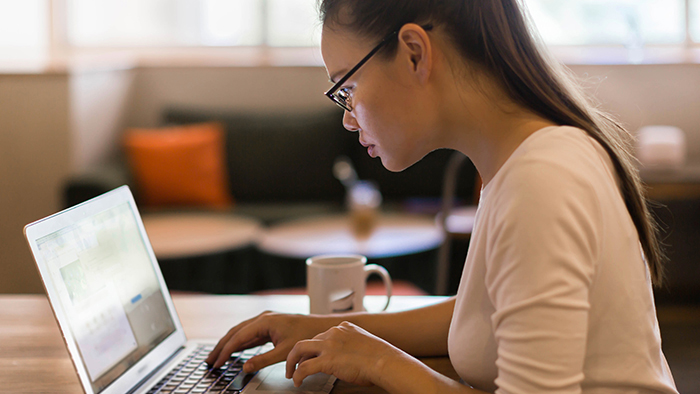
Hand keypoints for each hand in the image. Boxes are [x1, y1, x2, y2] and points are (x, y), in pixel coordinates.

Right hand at [205, 311, 329, 371]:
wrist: (321, 327)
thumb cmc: (306, 335)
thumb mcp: (284, 351)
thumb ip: (263, 360)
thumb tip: (245, 368)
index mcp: (265, 321)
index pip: (239, 337)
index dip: (226, 351)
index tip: (217, 362)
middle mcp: (263, 318)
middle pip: (235, 332)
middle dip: (221, 347)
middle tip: (209, 361)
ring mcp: (265, 321)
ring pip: (241, 332)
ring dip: (228, 344)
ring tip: (216, 357)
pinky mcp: (269, 325)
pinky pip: (249, 334)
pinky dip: (239, 343)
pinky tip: (233, 351)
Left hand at [285, 321, 402, 387]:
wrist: (384, 361)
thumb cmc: (380, 357)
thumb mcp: (364, 343)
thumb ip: (352, 345)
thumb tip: (348, 357)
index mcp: (343, 328)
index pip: (321, 335)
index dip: (314, 347)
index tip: (311, 355)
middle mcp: (334, 333)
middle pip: (308, 340)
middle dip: (298, 353)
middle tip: (294, 363)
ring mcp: (329, 345)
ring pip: (300, 349)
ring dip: (292, 361)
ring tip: (290, 372)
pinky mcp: (327, 360)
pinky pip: (305, 367)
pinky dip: (298, 374)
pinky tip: (297, 381)